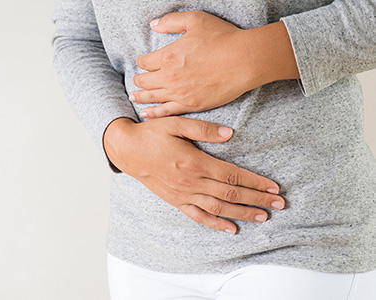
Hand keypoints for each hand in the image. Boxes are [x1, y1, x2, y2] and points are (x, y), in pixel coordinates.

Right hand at [103, 116, 284, 233]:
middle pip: (231, 194)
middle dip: (257, 199)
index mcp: (194, 162)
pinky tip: (232, 230)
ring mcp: (183, 195)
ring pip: (219, 208)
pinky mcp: (176, 201)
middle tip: (279, 204)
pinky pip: (198, 216)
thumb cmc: (151, 135)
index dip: (255, 182)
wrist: (127, 150)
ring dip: (243, 214)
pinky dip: (216, 224)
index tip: (273, 187)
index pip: (232, 175)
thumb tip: (230, 134)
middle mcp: (191, 182)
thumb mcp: (175, 123)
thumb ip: (204, 129)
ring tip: (264, 217)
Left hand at [129, 10, 298, 117]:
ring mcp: (179, 93)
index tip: (143, 63)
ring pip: (152, 97)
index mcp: (167, 55)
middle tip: (136, 81)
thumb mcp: (195, 20)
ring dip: (140, 96)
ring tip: (133, 97)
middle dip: (139, 79)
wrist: (244, 61)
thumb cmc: (222, 38)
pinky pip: (166, 112)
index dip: (142, 62)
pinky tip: (146, 114)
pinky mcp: (190, 105)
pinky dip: (153, 113)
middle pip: (145, 81)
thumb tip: (153, 24)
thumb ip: (171, 21)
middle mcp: (169, 77)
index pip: (145, 62)